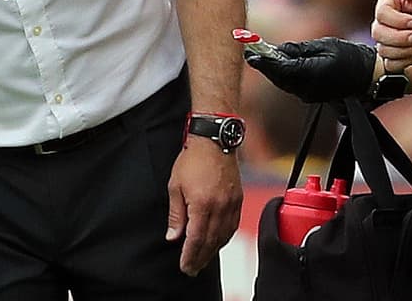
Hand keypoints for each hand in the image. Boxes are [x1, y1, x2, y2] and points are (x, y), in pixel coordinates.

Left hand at [165, 137, 242, 276]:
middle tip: (192, 269)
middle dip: (201, 258)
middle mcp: (220, 208)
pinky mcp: (238, 200)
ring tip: (203, 260)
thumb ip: (176, 214)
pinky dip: (224, 238)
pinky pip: (233, 226)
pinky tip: (217, 242)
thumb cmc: (192, 160)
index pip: (197, 238)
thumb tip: (173, 236)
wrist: (214, 141)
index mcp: (203, 205)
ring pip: (224, 236)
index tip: (185, 266)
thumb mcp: (175, 186)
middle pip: (211, 241)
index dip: (190, 255)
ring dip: (213, 251)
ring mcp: (232, 204)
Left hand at [244, 37, 375, 101]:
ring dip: (273, 70)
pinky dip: (283, 75)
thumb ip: (299, 49)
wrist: (372, 78)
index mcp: (311, 74)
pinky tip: (280, 64)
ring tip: (262, 55)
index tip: (249, 52)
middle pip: (277, 77)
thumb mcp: (325, 46)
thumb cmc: (352, 57)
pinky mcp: (312, 97)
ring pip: (283, 82)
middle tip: (250, 51)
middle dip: (264, 64)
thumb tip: (278, 50)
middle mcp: (308, 89)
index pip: (279, 68)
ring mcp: (310, 96)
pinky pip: (291, 86)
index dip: (263, 60)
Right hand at [373, 0, 411, 71]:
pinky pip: (390, 63)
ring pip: (383, 49)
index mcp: (387, 6)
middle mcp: (384, 23)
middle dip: (400, 38)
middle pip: (378, 34)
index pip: (381, 15)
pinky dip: (404, 61)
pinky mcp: (395, 55)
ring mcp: (388, 40)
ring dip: (405, 50)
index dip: (397, 21)